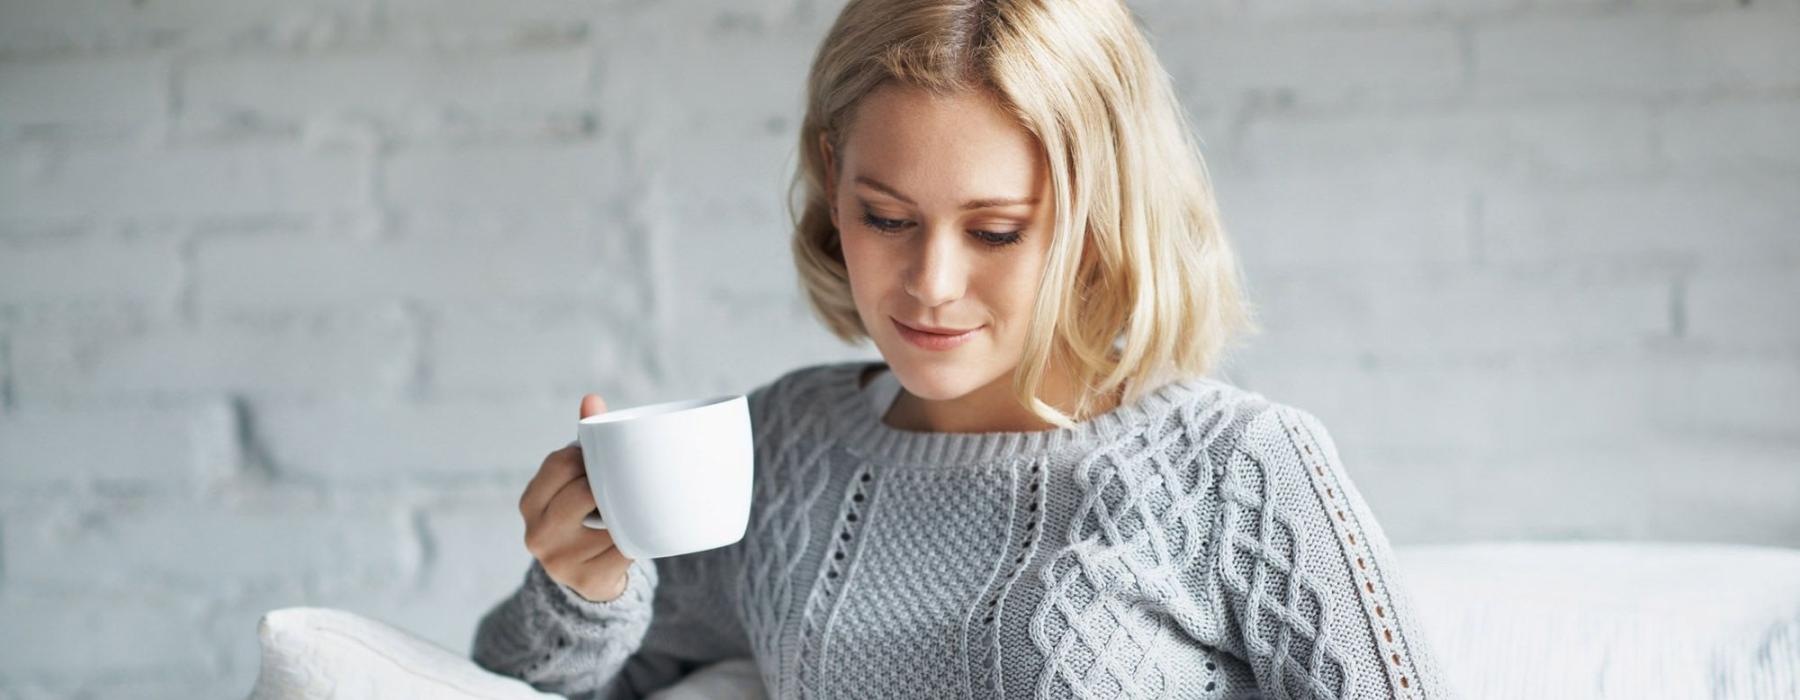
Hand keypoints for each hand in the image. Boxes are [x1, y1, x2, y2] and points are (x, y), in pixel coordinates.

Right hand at [518, 393, 634, 602]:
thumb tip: (592, 399)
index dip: (588, 457)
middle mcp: (537, 534)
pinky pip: (625, 548)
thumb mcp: (574, 482)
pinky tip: (635, 535)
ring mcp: (560, 562)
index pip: (561, 463)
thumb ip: (583, 444)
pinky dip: (636, 538)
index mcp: (530, 503)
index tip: (602, 460)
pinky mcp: (588, 581)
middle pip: (584, 491)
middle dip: (608, 485)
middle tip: (623, 484)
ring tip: (629, 511)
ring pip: (610, 520)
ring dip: (626, 513)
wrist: (587, 579)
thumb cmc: (583, 515)